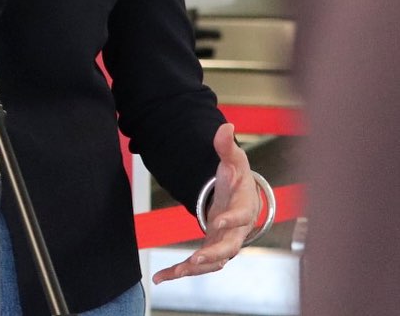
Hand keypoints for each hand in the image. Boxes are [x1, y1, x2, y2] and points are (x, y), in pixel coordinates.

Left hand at [152, 123, 260, 283]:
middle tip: (197, 258)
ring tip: (174, 272)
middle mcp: (236, 232)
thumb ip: (226, 145)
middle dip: (213, 253)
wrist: (240, 201)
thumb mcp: (233, 160)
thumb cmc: (238, 180)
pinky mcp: (209, 252)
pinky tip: (159, 278)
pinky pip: (195, 266)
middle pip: (229, 247)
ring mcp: (223, 245)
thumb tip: (226, 125)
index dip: (231, 219)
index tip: (217, 221)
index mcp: (243, 209)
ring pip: (211, 262)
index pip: (241, 216)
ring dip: (193, 268)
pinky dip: (178, 273)